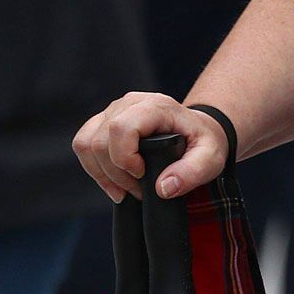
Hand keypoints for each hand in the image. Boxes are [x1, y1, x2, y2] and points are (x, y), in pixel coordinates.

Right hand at [72, 93, 228, 202]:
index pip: (121, 128)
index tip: (143, 174)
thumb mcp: (211, 158)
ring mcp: (113, 111)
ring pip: (85, 144)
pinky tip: (114, 182)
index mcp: (156, 106)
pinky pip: (83, 146)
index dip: (125, 157)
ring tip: (125, 189)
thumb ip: (192, 172)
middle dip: (115, 174)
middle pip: (100, 141)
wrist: (197, 133)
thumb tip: (162, 188)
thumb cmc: (203, 143)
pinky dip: (94, 169)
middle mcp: (130, 103)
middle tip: (137, 190)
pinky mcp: (102, 123)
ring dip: (101, 174)